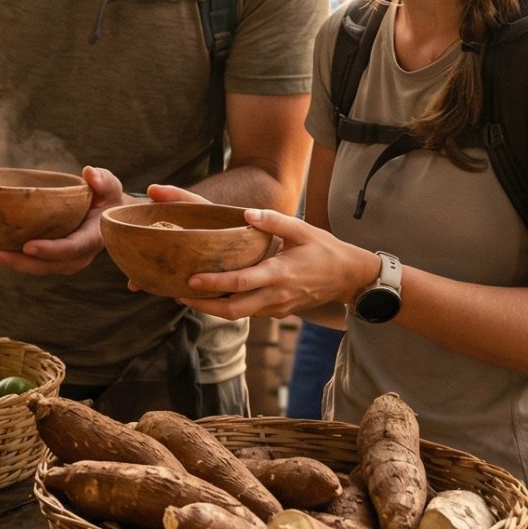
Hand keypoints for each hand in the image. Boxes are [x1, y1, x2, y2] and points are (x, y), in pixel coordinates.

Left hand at [0, 165, 124, 276]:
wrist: (107, 218)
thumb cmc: (107, 199)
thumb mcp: (109, 187)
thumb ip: (102, 180)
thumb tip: (89, 174)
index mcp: (91, 240)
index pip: (70, 248)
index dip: (49, 249)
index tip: (28, 246)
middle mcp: (76, 257)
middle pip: (45, 265)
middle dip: (16, 261)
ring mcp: (62, 261)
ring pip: (33, 267)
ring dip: (7, 262)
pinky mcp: (49, 259)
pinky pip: (28, 262)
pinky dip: (8, 257)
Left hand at [174, 209, 381, 320]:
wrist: (349, 278)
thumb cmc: (325, 250)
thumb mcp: (302, 230)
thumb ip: (274, 221)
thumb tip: (247, 213)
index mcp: (279, 273)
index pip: (240, 283)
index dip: (214, 284)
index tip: (190, 279)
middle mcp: (275, 296)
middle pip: (233, 310)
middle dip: (203, 305)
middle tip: (179, 294)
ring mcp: (276, 308)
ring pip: (239, 315)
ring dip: (213, 309)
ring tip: (189, 296)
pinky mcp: (278, 312)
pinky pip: (249, 313)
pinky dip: (229, 308)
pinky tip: (214, 297)